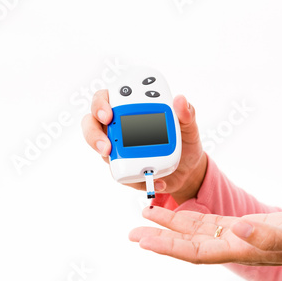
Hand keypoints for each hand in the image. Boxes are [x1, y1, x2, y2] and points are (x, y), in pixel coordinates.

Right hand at [81, 90, 206, 204]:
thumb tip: (180, 100)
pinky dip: (138, 180)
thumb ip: (186, 113)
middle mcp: (119, 126)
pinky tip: (159, 181)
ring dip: (110, 160)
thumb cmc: (184, 141)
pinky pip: (123, 175)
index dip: (100, 104)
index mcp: (130, 107)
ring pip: (101, 151)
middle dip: (93, 134)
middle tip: (106, 146)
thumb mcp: (189, 127)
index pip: (106, 98)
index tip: (108, 113)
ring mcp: (119, 148)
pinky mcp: (125, 168)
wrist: (188, 169)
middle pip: (92, 124)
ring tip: (134, 167)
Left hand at [129, 207, 281, 280]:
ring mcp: (239, 236)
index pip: (196, 250)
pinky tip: (182, 213)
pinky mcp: (246, 227)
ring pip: (198, 231)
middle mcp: (234, 245)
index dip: (168, 246)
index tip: (144, 240)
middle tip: (133, 232)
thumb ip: (266, 236)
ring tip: (149, 216)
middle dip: (160, 237)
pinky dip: (193, 218)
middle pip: (189, 243)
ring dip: (172, 225)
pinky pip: (212, 223)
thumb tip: (237, 230)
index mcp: (241, 249)